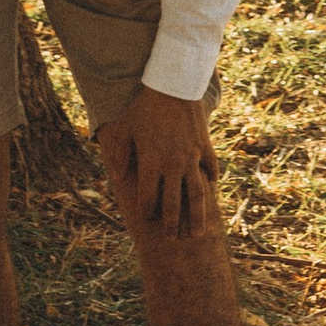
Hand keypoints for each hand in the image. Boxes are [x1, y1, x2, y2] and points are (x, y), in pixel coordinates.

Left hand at [103, 85, 218, 237]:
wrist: (173, 84)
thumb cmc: (145, 106)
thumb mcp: (125, 128)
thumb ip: (118, 153)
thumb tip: (115, 176)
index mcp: (151, 162)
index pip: (148, 197)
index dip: (147, 211)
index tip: (147, 218)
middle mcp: (172, 164)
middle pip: (173, 203)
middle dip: (172, 225)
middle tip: (173, 240)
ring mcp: (191, 157)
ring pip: (196, 194)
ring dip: (197, 216)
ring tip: (198, 234)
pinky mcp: (205, 146)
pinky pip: (210, 169)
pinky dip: (210, 181)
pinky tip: (210, 190)